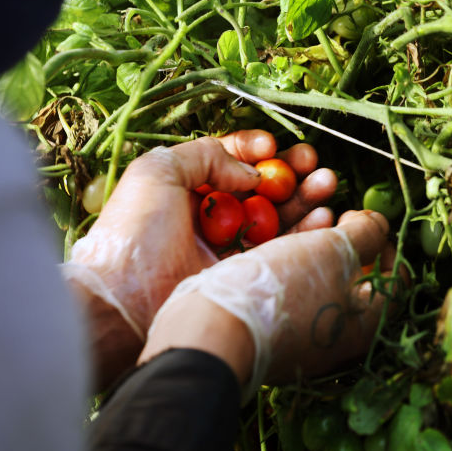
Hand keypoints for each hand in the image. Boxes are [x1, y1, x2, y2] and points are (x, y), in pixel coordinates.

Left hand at [62, 130, 336, 388]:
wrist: (124, 303)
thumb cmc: (134, 233)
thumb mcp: (157, 172)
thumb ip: (204, 155)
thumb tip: (250, 173)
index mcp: (186, 188)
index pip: (228, 160)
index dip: (253, 151)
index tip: (272, 147)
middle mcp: (210, 215)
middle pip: (260, 187)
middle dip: (290, 171)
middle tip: (313, 162)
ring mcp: (228, 247)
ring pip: (277, 216)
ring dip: (305, 197)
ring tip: (327, 182)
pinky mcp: (242, 274)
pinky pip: (281, 249)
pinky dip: (306, 231)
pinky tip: (323, 216)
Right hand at [140, 211, 396, 394]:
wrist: (212, 329)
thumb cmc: (283, 289)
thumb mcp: (334, 249)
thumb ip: (366, 233)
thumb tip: (379, 225)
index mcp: (365, 325)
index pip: (396, 282)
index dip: (386, 243)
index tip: (361, 221)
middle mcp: (338, 339)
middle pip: (358, 283)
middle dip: (349, 243)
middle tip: (333, 221)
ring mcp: (303, 339)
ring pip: (323, 285)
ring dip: (318, 249)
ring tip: (303, 225)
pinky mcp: (272, 333)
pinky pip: (293, 294)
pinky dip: (292, 268)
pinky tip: (275, 247)